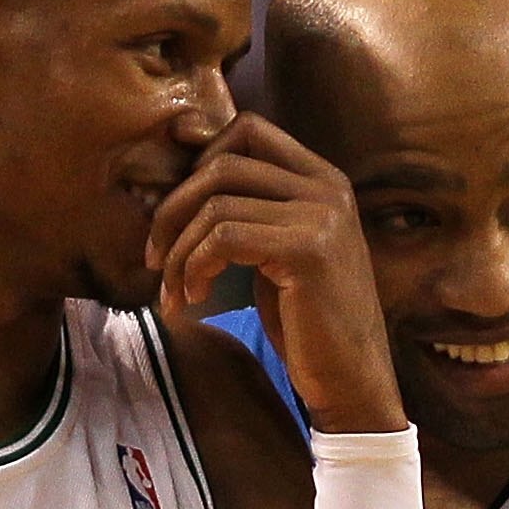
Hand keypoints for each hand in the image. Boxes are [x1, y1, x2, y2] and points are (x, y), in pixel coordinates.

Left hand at [146, 113, 406, 433]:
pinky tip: (196, 299)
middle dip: (173, 210)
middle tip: (157, 259)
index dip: (199, 159)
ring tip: (176, 292)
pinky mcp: (307, 251)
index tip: (174, 212)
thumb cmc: (308, 322)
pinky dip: (195, 267)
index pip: (247, 129)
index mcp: (323, 180)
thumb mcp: (278, 253)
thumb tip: (182, 166)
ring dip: (180, 252)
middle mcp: (327, 188)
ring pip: (216, 205)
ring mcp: (321, 216)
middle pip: (222, 164)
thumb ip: (248, 211)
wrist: (351, 378)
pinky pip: (224, 238)